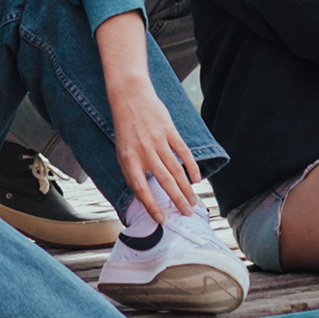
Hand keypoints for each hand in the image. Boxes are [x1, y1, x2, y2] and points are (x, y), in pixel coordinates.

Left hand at [95, 11, 201, 224]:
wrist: (130, 98)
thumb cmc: (125, 130)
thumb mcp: (121, 153)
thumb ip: (132, 173)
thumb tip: (144, 196)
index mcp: (129, 160)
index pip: (142, 189)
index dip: (152, 206)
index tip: (162, 219)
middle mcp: (144, 152)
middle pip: (164, 182)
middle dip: (177, 201)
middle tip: (187, 214)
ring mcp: (158, 141)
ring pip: (176, 170)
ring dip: (186, 189)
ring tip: (193, 202)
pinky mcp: (170, 131)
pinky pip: (183, 153)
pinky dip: (192, 167)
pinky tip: (197, 180)